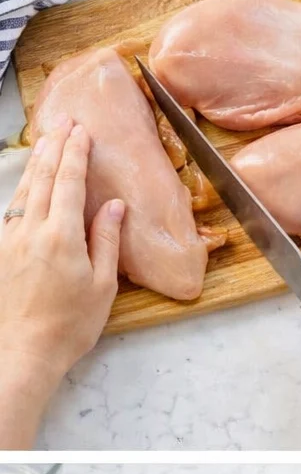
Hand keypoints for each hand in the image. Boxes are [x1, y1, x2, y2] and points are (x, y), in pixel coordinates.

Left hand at [0, 116, 122, 447]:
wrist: (24, 350)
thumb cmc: (69, 326)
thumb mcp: (102, 286)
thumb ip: (107, 241)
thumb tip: (115, 206)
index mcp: (63, 236)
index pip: (70, 181)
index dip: (76, 153)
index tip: (82, 131)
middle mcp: (33, 230)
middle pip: (44, 176)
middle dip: (56, 146)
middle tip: (64, 123)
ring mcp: (12, 238)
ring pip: (25, 188)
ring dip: (38, 161)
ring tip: (47, 140)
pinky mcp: (1, 250)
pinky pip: (14, 208)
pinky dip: (25, 187)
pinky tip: (30, 182)